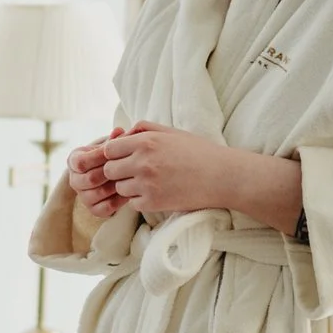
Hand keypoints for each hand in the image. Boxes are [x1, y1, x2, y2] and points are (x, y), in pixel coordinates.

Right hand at [67, 128, 133, 218]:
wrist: (114, 172)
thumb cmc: (111, 155)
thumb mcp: (111, 145)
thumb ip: (115, 139)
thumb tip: (119, 131)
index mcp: (74, 161)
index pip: (81, 162)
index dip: (97, 157)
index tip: (114, 152)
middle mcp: (74, 180)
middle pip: (89, 179)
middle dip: (109, 173)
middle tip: (126, 166)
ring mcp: (83, 196)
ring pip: (97, 194)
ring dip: (114, 186)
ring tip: (129, 178)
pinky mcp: (93, 209)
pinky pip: (105, 208)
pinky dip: (119, 200)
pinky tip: (129, 190)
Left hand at [91, 121, 251, 216]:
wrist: (222, 176)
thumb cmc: (198, 151)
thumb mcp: (171, 132)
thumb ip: (143, 129)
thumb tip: (121, 135)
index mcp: (146, 141)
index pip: (109, 149)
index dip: (116, 154)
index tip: (127, 158)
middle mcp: (142, 162)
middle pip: (109, 170)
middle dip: (119, 171)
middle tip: (135, 172)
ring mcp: (146, 184)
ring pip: (120, 188)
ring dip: (129, 187)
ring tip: (149, 183)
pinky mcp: (153, 203)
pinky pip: (132, 203)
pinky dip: (141, 200)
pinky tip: (157, 193)